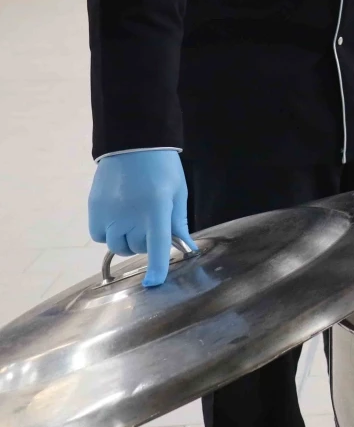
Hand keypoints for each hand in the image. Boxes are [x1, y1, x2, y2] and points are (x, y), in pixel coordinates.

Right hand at [88, 149, 191, 286]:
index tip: (154, 283)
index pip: (157, 245)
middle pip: (136, 248)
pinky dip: (107, 234)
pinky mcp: (94, 208)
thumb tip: (186, 247)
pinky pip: (98, 236)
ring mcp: (108, 212)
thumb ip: (179, 222)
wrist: (133, 143)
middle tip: (150, 228)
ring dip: (126, 241)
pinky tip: (116, 220)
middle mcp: (130, 214)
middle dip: (145, 244)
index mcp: (156, 209)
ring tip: (133, 223)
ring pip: (116, 245)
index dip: (157, 267)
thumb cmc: (163, 168)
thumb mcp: (178, 193)